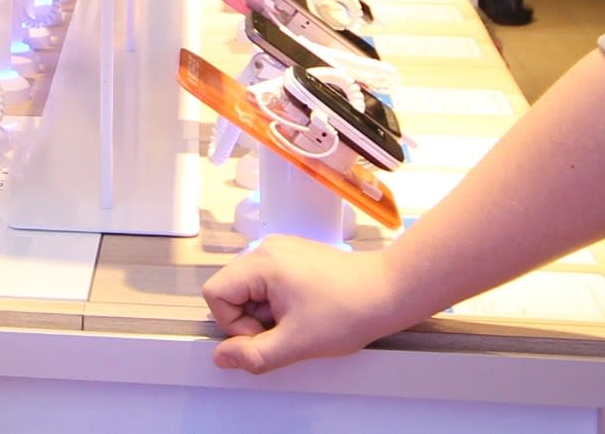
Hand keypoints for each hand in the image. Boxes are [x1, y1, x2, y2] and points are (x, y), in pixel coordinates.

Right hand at [202, 234, 401, 374]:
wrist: (389, 290)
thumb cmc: (348, 310)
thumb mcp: (294, 343)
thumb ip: (251, 355)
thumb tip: (221, 356)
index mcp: (264, 261)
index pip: (215, 293)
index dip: (232, 323)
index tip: (265, 333)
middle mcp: (270, 248)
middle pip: (231, 289)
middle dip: (248, 319)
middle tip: (283, 328)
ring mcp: (285, 250)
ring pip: (250, 289)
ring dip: (265, 313)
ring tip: (298, 319)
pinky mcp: (298, 258)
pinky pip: (269, 284)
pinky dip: (279, 303)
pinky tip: (305, 311)